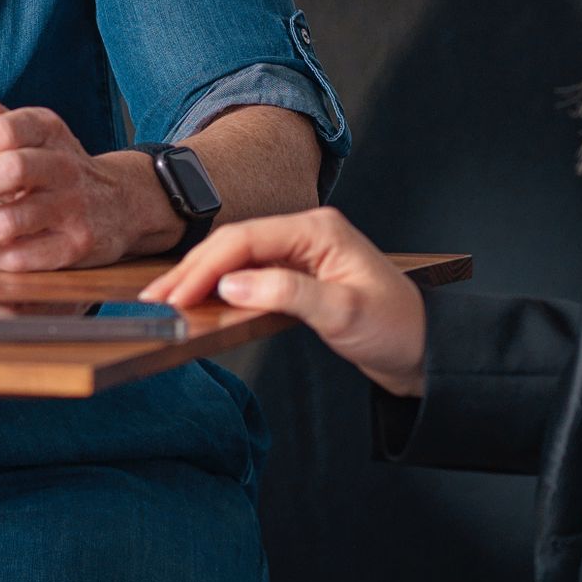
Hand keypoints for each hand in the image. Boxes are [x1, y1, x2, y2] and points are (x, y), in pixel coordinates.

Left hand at [0, 85, 169, 270]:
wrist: (123, 202)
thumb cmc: (58, 167)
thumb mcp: (31, 133)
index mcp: (47, 129)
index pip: (1, 130)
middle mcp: (65, 164)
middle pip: (9, 170)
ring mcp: (74, 206)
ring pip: (12, 219)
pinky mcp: (76, 245)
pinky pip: (24, 256)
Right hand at [145, 208, 427, 395]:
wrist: (426, 352)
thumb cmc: (396, 329)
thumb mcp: (343, 313)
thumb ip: (286, 294)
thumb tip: (230, 285)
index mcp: (317, 230)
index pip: (245, 239)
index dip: (204, 267)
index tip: (174, 296)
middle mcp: (307, 233)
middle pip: (234, 244)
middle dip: (192, 271)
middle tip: (155, 301)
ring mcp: (302, 254)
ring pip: (238, 259)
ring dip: (201, 279)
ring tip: (167, 301)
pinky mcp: (299, 276)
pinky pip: (250, 276)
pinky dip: (221, 290)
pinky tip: (201, 303)